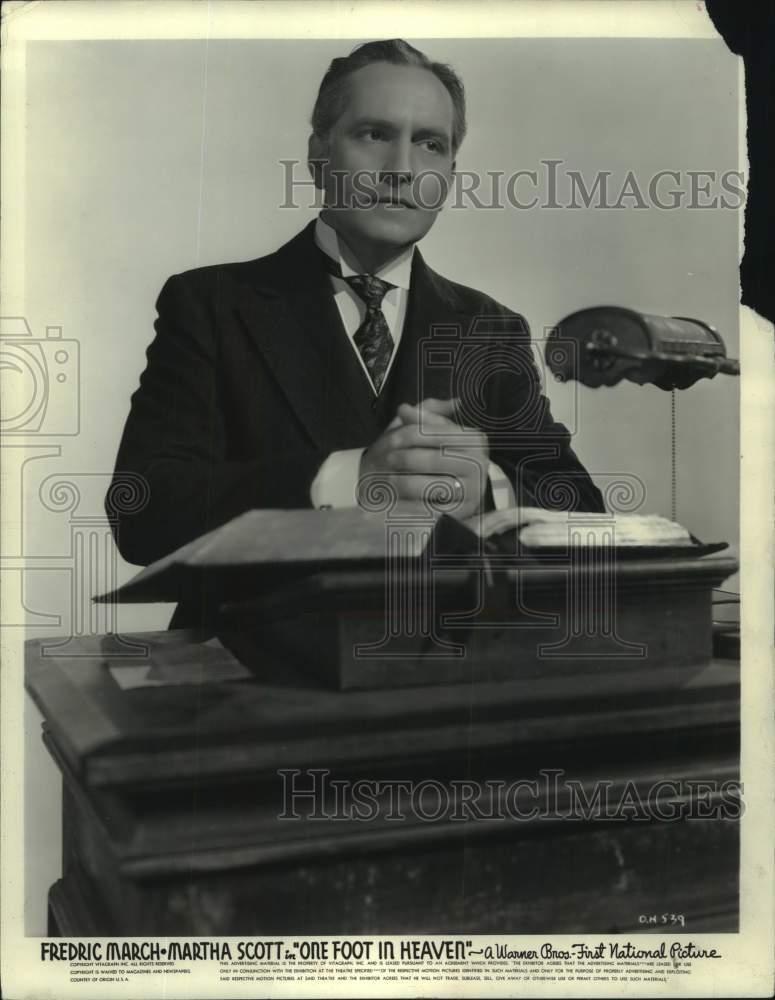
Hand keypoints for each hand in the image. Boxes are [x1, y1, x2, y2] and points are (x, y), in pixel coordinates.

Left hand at [359, 397, 488, 518]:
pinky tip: (395, 502)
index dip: (411, 434)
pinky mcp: (463, 513)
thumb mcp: (432, 431)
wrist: (450, 491)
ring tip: (388, 480)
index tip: (390, 439)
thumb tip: (404, 408)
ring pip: (433, 485)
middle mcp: (480, 463)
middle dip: (407, 459)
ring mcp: (474, 490)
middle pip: (435, 459)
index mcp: (475, 439)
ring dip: (406, 483)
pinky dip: (411, 506)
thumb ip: (421, 416)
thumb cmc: (436, 454)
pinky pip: (433, 510)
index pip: (438, 433)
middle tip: (387, 460)